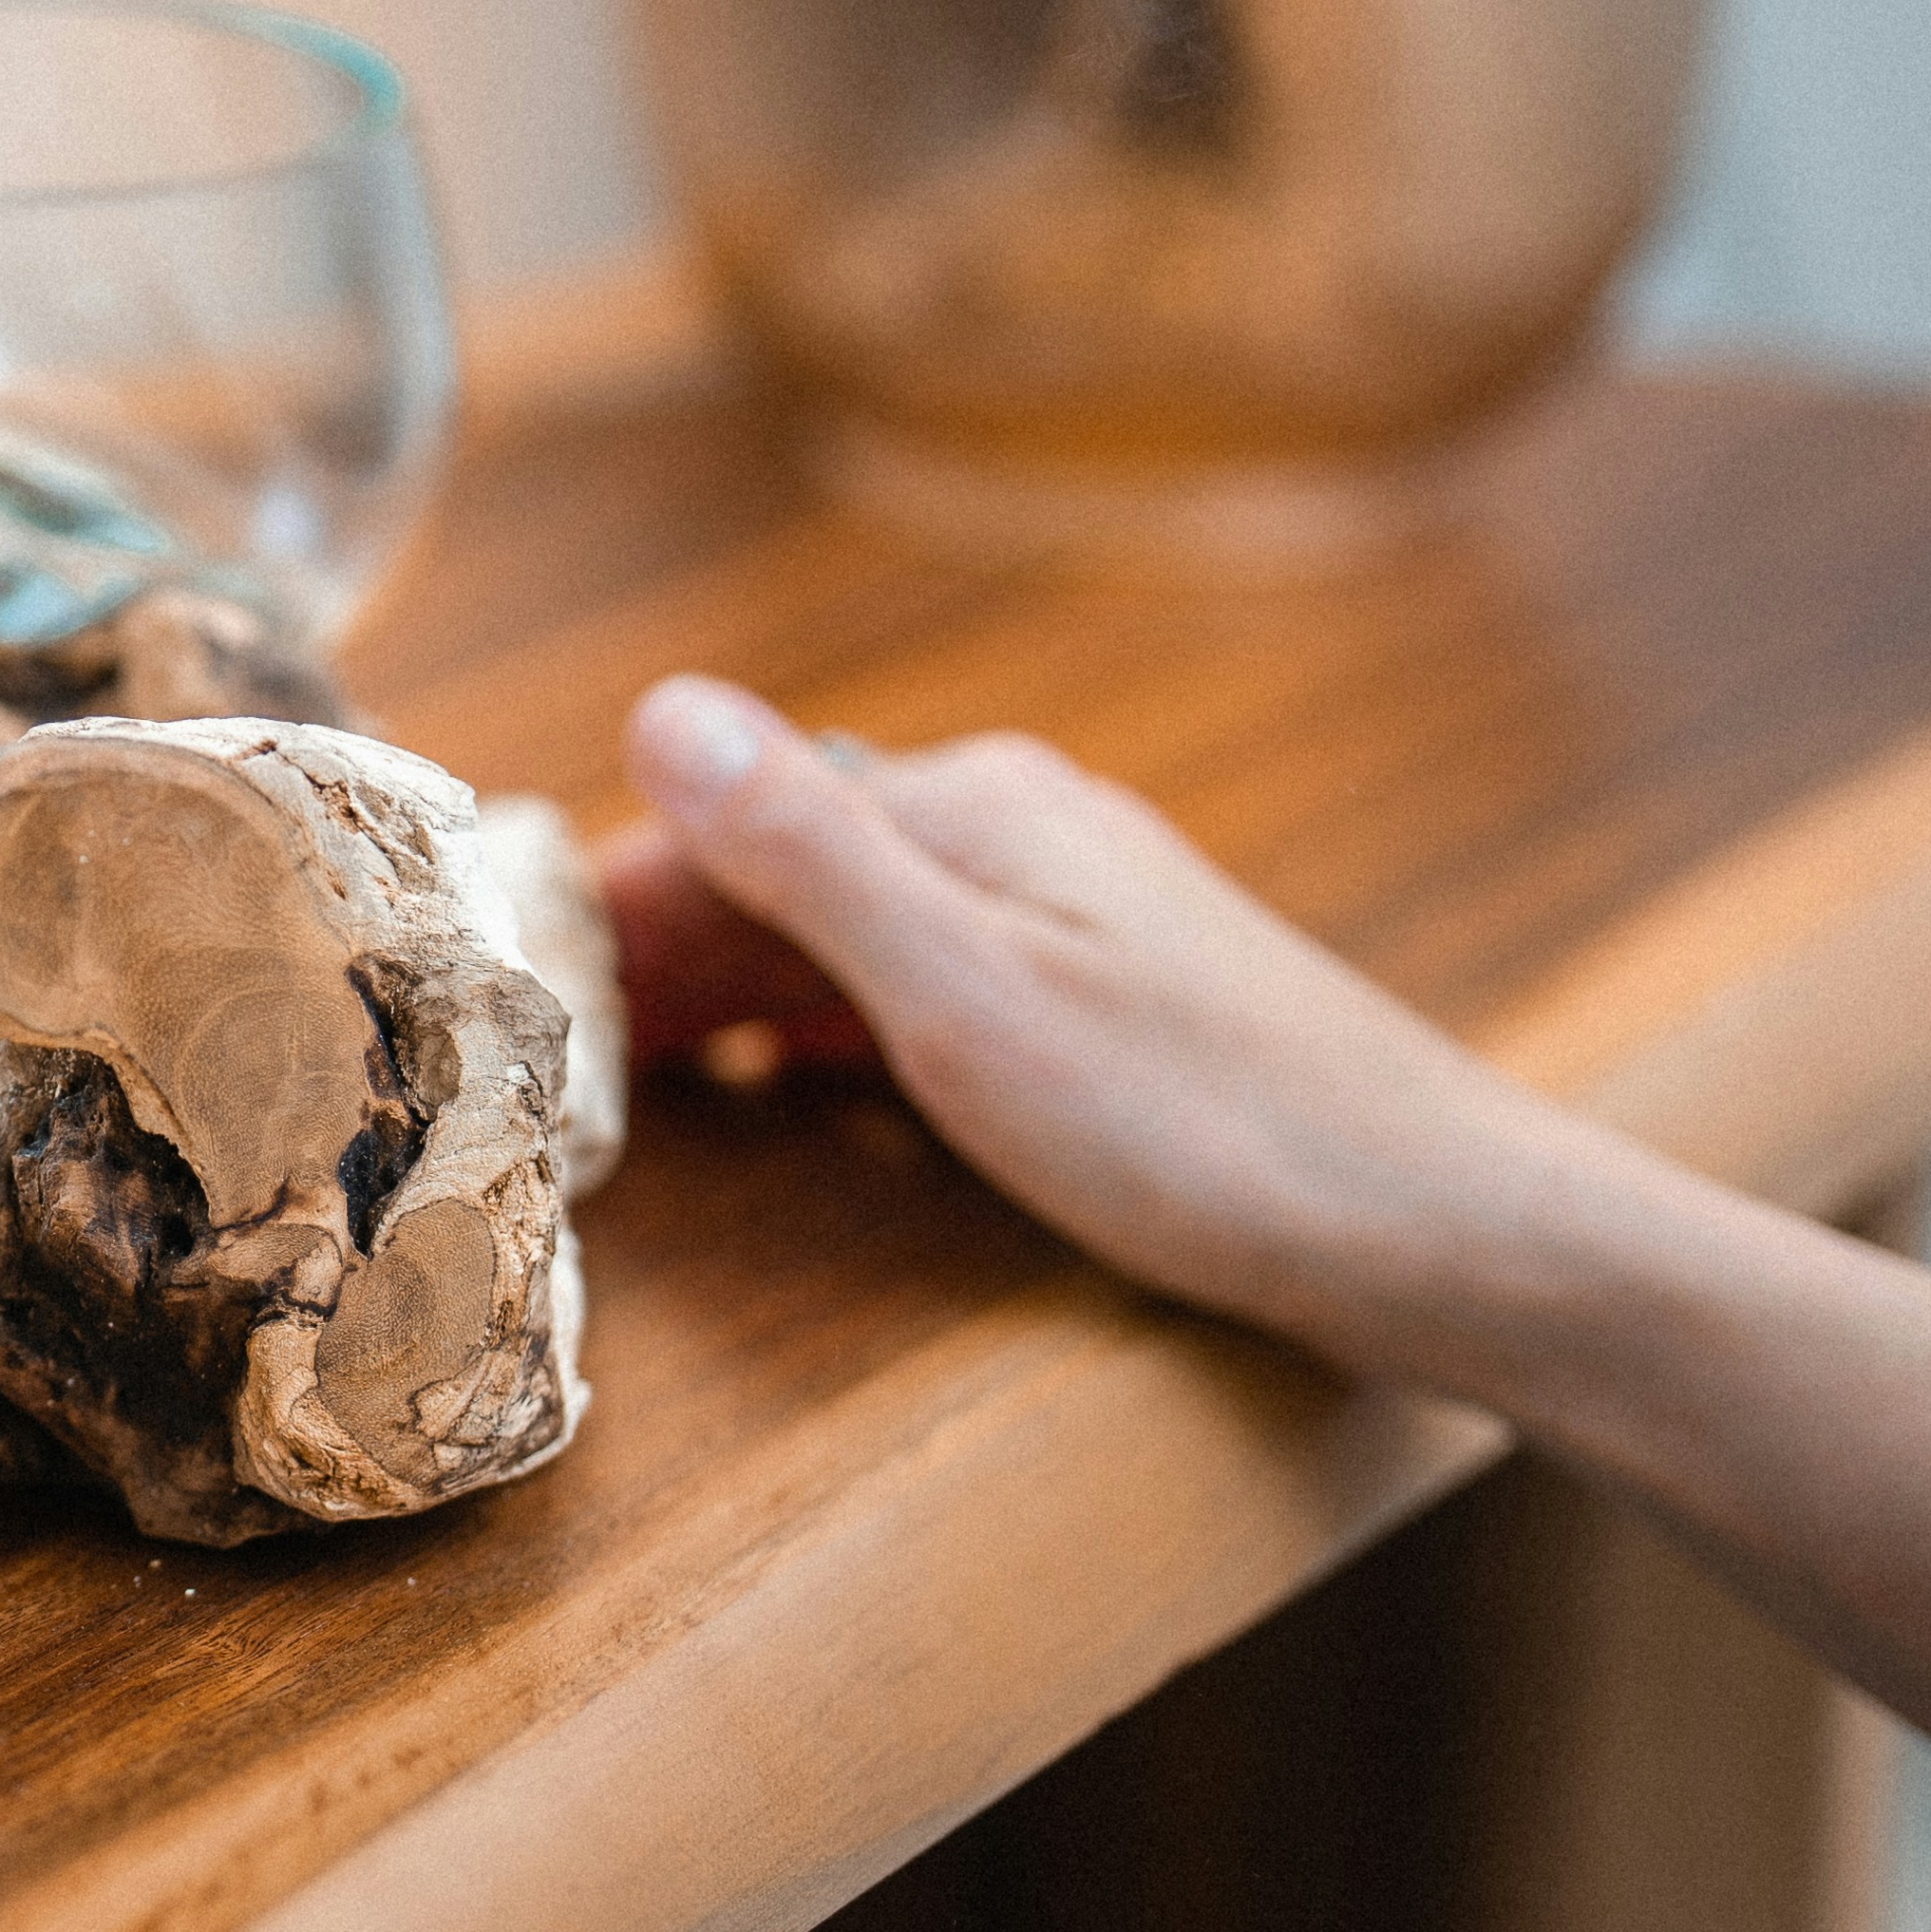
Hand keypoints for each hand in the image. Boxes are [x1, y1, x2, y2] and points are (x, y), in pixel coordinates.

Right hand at [601, 673, 1655, 1386]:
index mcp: (973, 808)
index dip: (602, 905)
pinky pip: (922, 1003)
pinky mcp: (1112, 1014)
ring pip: (851, 942)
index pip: (726, 825)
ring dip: (737, 999)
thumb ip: (809, 853)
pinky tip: (804, 1102)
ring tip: (628, 1085)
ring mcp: (1073, 923)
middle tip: (528, 1057)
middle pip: (783, 876)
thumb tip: (666, 702)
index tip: (494, 986)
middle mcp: (1020, 837)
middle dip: (656, 954)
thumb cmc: (1208, 1126)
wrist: (1437, 1229)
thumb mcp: (968, 992)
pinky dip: (834, 1043)